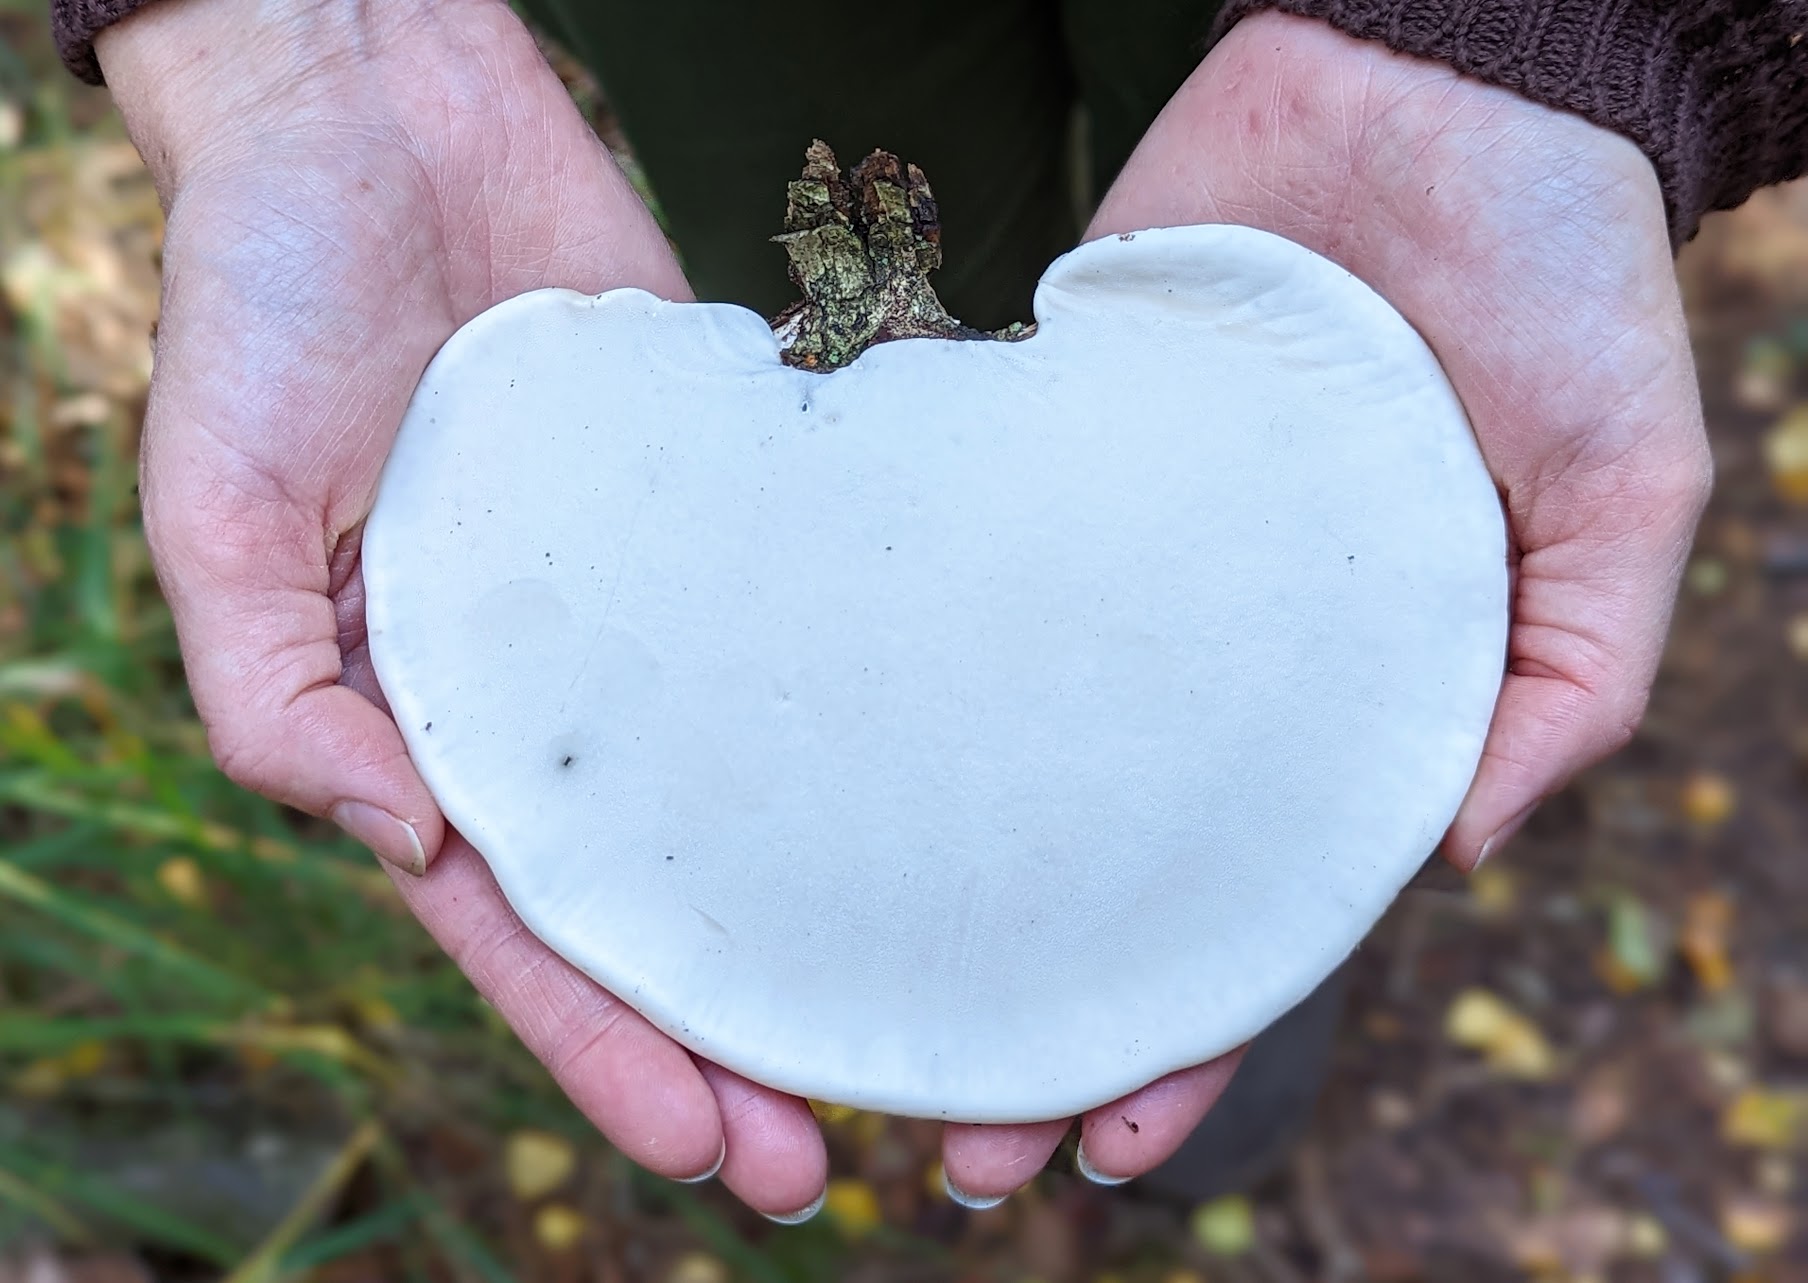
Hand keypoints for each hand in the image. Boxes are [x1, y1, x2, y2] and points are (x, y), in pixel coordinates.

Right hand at [102, 0, 1231, 1216]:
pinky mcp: (719, 504)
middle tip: (832, 1153)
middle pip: (648, 897)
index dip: (603, 1049)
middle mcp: (544, 688)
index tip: (708, 1151)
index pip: (519, 928)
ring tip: (913, 1012)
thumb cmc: (268, 302)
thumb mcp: (218, 506)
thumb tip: (397, 843)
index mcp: (418, 718)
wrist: (381, 110)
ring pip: (739, 791)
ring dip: (812, 906)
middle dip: (724, 1032)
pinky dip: (857, 715)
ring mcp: (641, 606)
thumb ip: (276, 688)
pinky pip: (795, 628)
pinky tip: (943, 792)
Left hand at [945, 9, 1714, 1200]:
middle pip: (1103, 864)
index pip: (1251, 907)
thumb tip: (1455, 857)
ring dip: (930, 881)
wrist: (1434, 82)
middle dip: (1030, 1006)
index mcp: (1344, 696)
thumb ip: (1570, 675)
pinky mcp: (1043, 445)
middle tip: (939, 1144)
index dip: (1189, 1034)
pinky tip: (807, 763)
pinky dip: (889, 664)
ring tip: (844, 1007)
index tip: (1101, 1147)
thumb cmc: (1557, 283)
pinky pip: (957, 573)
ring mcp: (1119, 561)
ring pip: (1006, 749)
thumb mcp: (1625, 491)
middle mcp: (1214, 655)